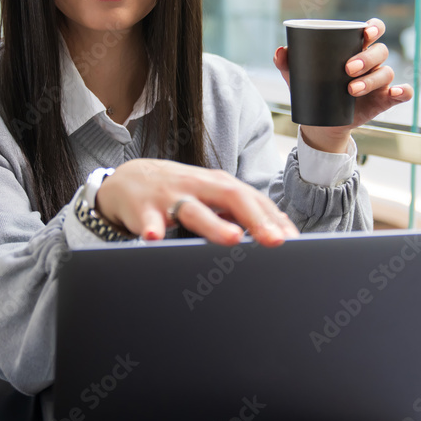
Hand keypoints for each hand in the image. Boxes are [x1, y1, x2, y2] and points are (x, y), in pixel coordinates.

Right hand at [95, 159, 298, 246]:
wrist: (128, 180)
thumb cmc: (180, 191)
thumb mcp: (212, 195)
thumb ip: (241, 210)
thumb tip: (279, 227)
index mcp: (219, 184)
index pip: (253, 199)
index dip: (273, 218)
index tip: (291, 240)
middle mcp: (199, 186)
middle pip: (231, 198)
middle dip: (255, 220)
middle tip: (274, 241)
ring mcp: (171, 197)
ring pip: (195, 210)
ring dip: (214, 225)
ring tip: (233, 238)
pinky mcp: (144, 210)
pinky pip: (148, 221)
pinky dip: (151, 229)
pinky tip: (154, 237)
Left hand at [273, 18, 413, 152]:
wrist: (322, 122)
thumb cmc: (315, 90)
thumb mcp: (300, 77)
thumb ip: (288, 63)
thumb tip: (280, 51)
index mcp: (356, 48)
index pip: (372, 30)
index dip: (373, 27)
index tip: (364, 32)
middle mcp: (372, 62)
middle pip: (380, 51)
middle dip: (366, 58)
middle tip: (347, 69)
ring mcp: (380, 81)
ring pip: (386, 73)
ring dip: (371, 80)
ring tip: (350, 90)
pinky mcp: (384, 99)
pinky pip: (401, 93)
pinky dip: (403, 92)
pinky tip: (395, 93)